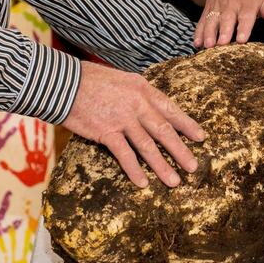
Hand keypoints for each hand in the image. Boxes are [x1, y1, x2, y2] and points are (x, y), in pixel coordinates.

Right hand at [61, 61, 206, 187]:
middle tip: (193, 167)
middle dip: (181, 150)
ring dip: (162, 166)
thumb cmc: (90, 79)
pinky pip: (124, 155)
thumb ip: (138, 94)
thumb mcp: (122, 79)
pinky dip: (134, 170)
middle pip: (164, 131)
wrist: (62, 82)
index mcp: (143, 89)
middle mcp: (137, 104)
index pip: (170, 109)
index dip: (187, 125)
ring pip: (148, 146)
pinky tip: (143, 183)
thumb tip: (151, 108)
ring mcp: (122, 119)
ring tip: (174, 181)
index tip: (201, 137)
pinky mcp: (106, 132)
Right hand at [196, 0, 263, 47]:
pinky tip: (197, 44)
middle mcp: (230, 7)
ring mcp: (217, 10)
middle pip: (226, 20)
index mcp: (246, 5)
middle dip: (224, 32)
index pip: (246, 17)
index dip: (244, 28)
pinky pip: (202, 22)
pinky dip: (198, 33)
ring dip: (209, 34)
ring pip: (212, 22)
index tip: (242, 39)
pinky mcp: (207, 13)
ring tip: (208, 46)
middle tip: (222, 44)